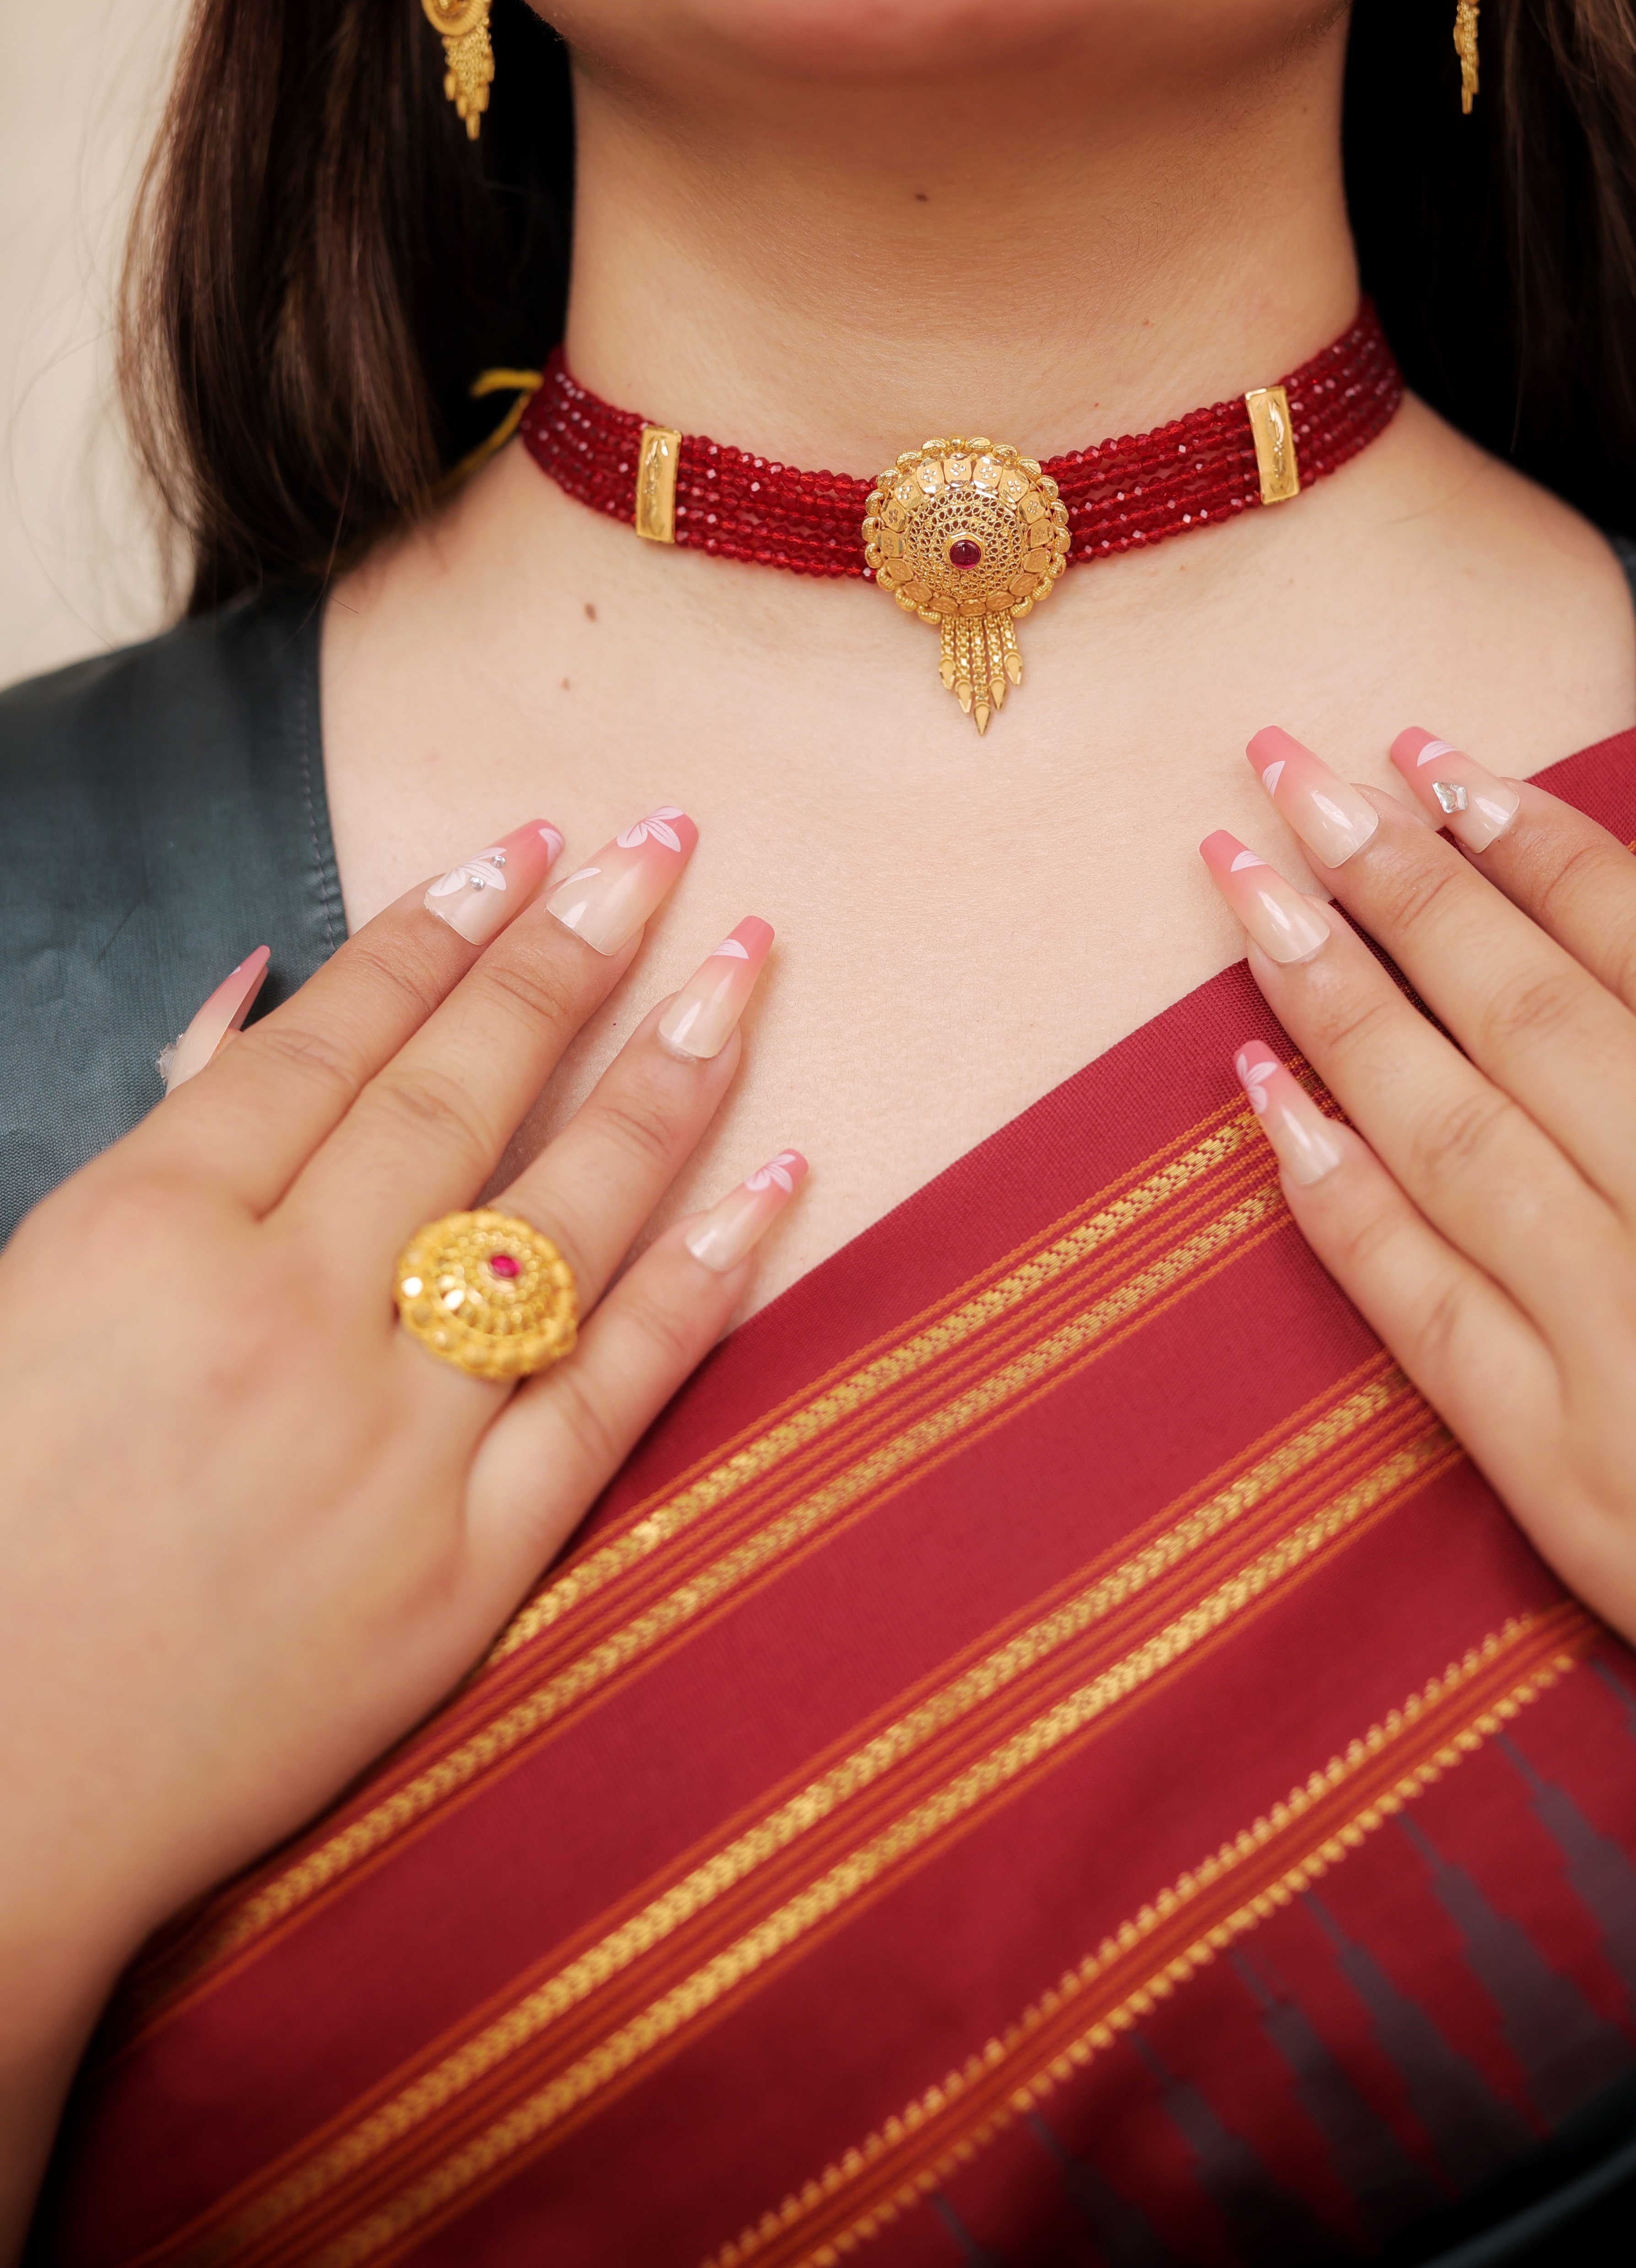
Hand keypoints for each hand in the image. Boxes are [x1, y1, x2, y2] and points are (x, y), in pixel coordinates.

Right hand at [0, 809, 800, 2235]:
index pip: (332, 1039)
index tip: (526, 846)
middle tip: (666, 847)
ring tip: (749, 969)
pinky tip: (779, 1180)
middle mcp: (286, 1314)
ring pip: (568, 1218)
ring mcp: (391, 1444)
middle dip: (575, 954)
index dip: (439, 931)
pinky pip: (615, 1395)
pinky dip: (707, 1281)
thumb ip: (159, 1136)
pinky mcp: (467, 1570)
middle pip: (464, 1094)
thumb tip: (266, 984)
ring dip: (671, 1074)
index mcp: (148, 1233)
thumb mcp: (22, 1286)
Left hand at [1200, 725, 1635, 1789]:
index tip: (1426, 756)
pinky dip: (1326, 1184)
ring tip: (1239, 882)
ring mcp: (1620, 1334)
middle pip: (1514, 1001)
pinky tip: (1255, 1088)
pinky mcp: (1556, 1461)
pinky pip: (1413, 1292)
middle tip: (1285, 770)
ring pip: (1439, 1119)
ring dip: (1326, 989)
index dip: (1523, 837)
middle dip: (1389, 872)